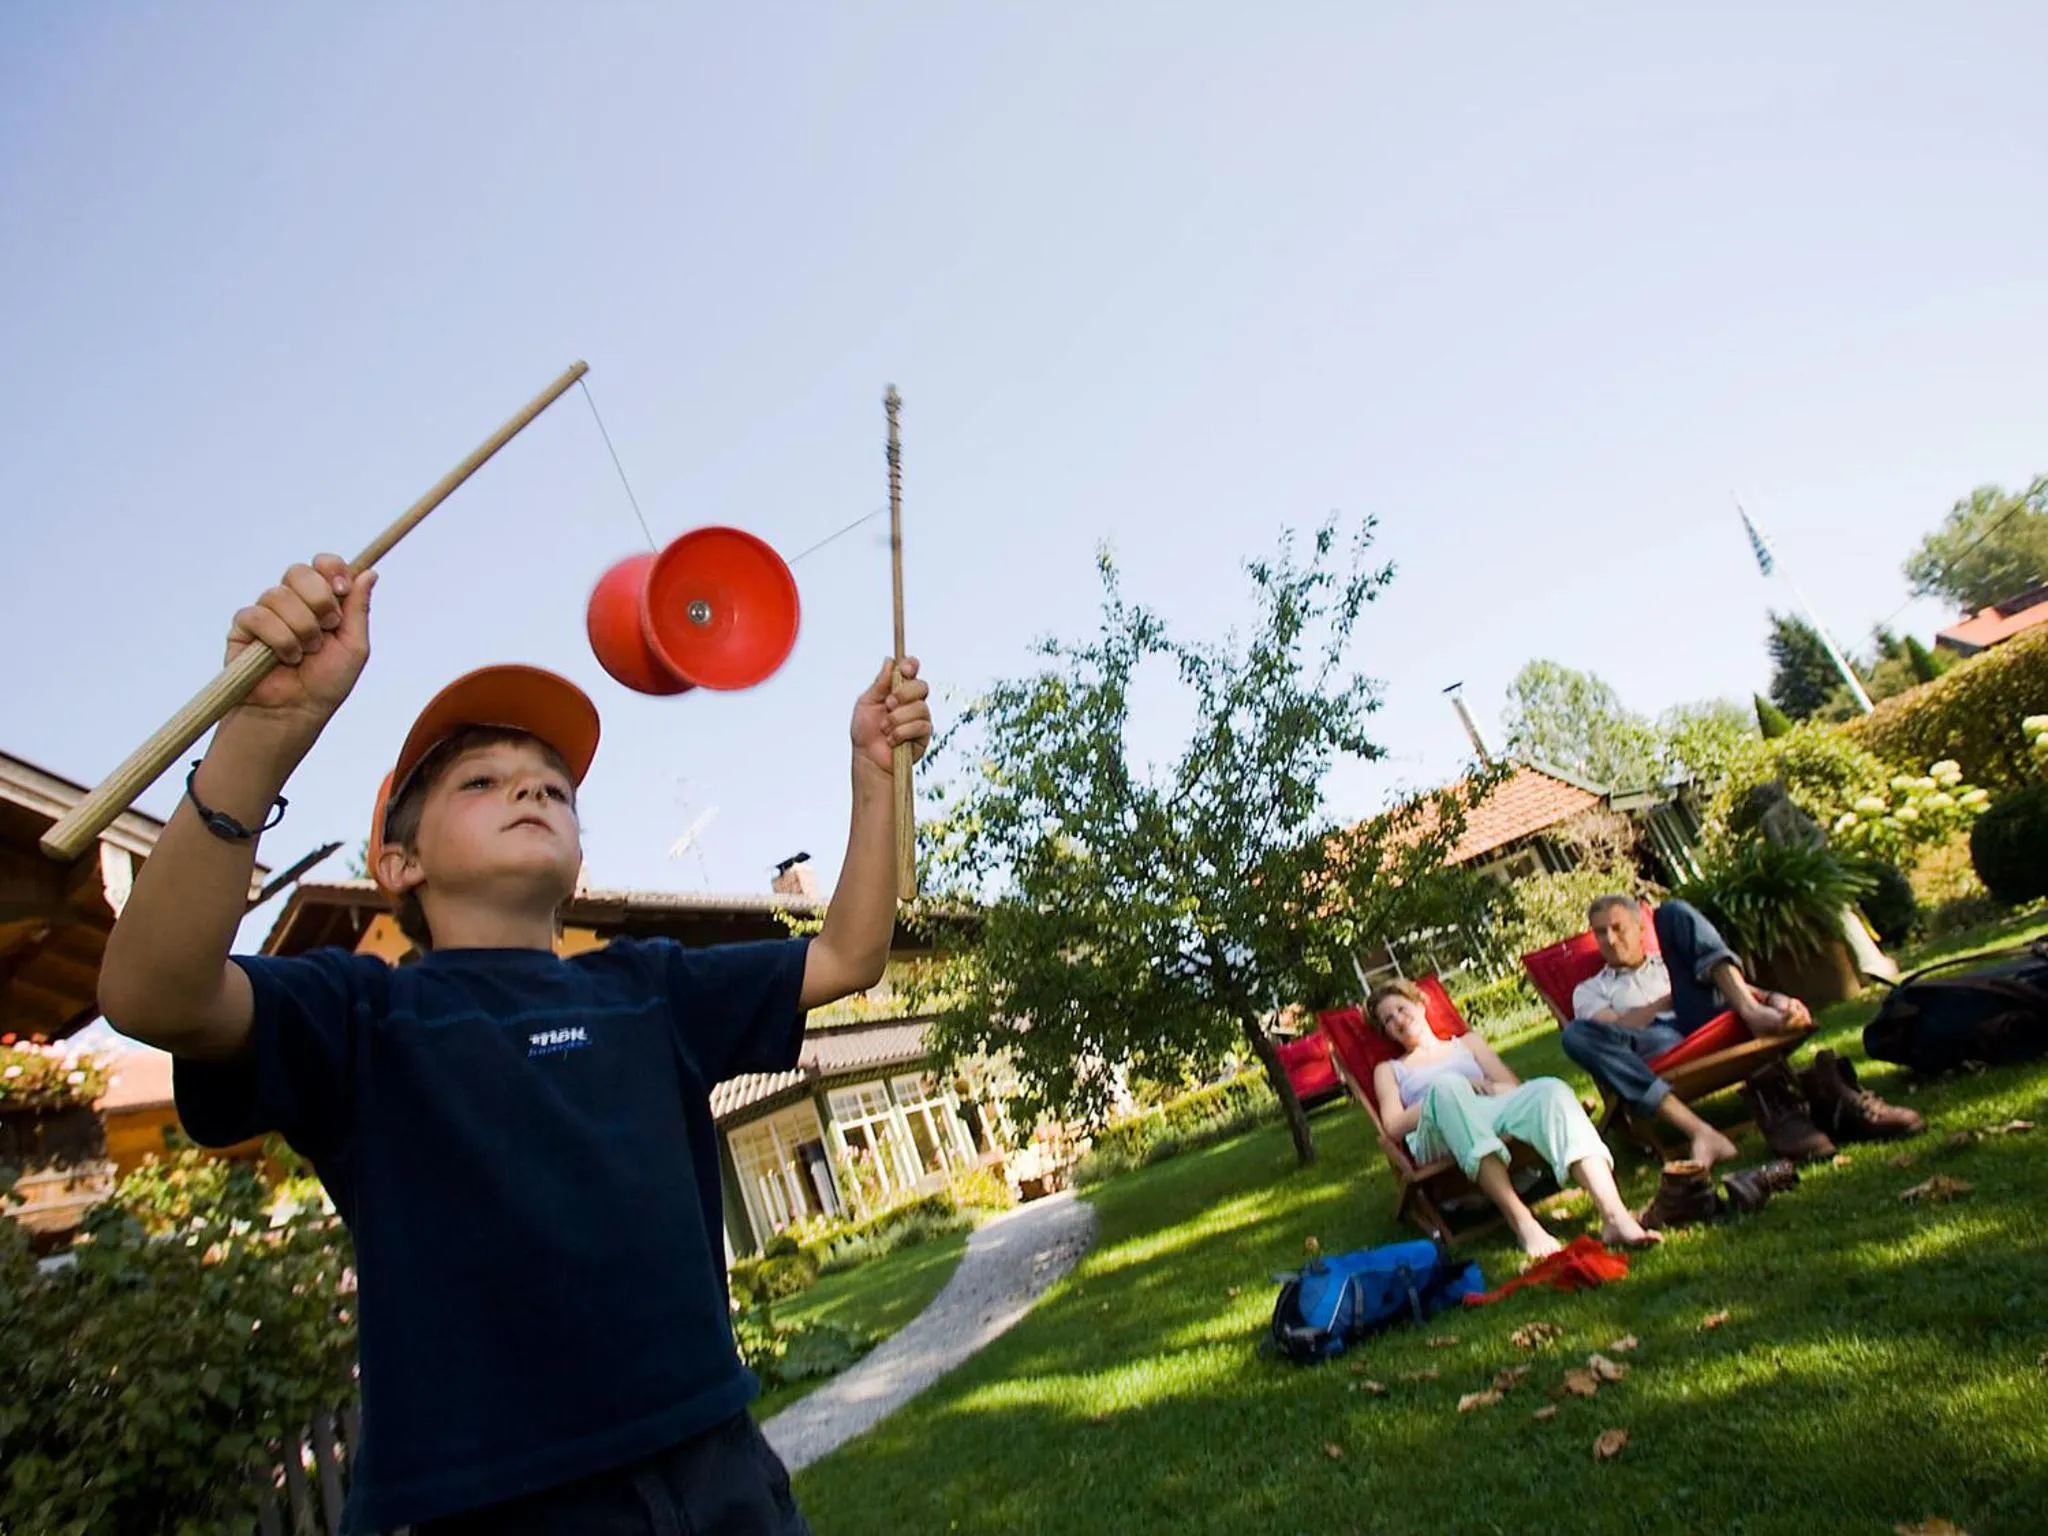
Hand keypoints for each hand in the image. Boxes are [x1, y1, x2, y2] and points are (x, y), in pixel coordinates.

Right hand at [224, 556, 375, 729]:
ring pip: (279, 595)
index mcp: (321, 602)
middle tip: (327, 627)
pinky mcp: (243, 628)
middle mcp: (293, 603)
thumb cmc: (325, 684)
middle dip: (318, 599)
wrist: (295, 711)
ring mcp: (267, 613)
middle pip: (298, 571)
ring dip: (301, 628)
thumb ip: (359, 609)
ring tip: (306, 654)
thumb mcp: (354, 647)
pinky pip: (258, 616)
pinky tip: (286, 658)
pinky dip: (279, 639)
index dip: (331, 569)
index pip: (322, 565)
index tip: (341, 588)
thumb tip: (369, 573)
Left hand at [850, 656, 931, 775]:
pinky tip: (892, 739)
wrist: (868, 758)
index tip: (904, 669)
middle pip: (921, 686)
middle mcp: (911, 701)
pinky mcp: (924, 734)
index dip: (911, 665)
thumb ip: (879, 683)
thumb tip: (889, 661)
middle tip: (888, 704)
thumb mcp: (866, 703)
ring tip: (884, 728)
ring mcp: (920, 717)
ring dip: (897, 718)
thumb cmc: (866, 732)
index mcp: (897, 690)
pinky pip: (920, 726)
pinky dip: (902, 732)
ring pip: (920, 707)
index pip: (911, 670)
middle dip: (904, 694)